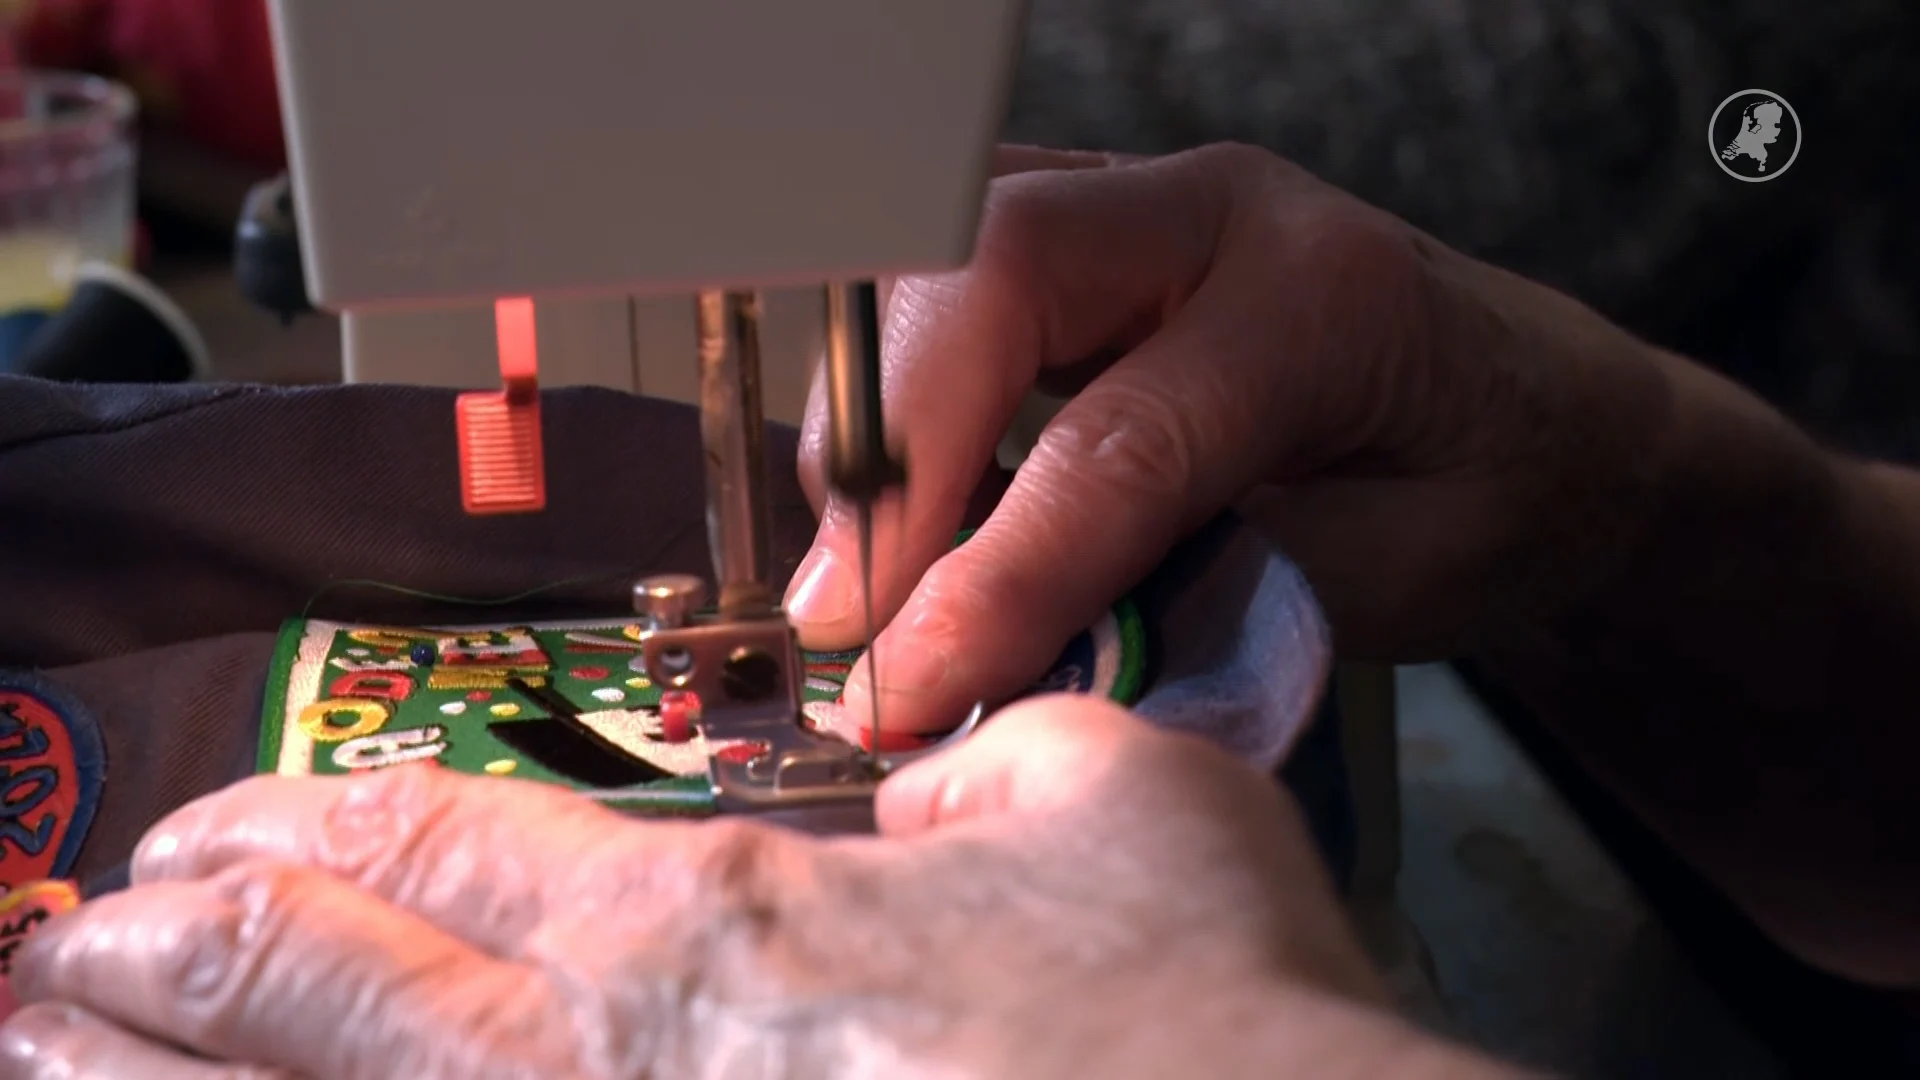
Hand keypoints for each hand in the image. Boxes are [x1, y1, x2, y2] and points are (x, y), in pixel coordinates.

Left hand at [0, 697, 1494, 1079]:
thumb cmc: (1205, 1010)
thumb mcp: (1103, 794)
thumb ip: (974, 759)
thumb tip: (927, 777)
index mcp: (709, 928)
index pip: (436, 843)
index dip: (302, 824)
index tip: (215, 829)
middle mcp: (619, 1079)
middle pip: (323, 996)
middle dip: (172, 962)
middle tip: (73, 945)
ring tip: (51, 1046)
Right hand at [789, 142, 1675, 731]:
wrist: (1549, 416)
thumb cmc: (1494, 495)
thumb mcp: (1373, 587)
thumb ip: (1186, 608)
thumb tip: (984, 664)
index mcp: (1324, 301)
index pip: (1116, 438)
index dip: (994, 572)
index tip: (909, 682)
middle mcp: (1220, 216)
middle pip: (993, 274)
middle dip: (896, 452)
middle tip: (848, 613)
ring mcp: (1146, 207)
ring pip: (948, 255)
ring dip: (881, 417)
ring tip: (869, 570)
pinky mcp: (1093, 236)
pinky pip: (952, 274)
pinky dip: (902, 385)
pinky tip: (903, 500)